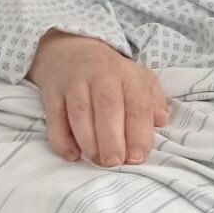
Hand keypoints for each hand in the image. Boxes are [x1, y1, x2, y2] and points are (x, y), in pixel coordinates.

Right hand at [27, 30, 168, 164]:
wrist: (71, 50)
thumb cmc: (111, 74)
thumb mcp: (139, 79)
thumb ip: (153, 101)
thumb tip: (161, 121)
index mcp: (127, 74)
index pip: (137, 104)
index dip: (138, 133)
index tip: (137, 157)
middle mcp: (101, 74)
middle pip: (108, 107)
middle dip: (112, 140)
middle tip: (114, 162)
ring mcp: (74, 81)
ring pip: (79, 112)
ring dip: (88, 141)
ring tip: (97, 160)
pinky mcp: (51, 90)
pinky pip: (54, 116)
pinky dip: (61, 139)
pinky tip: (72, 154)